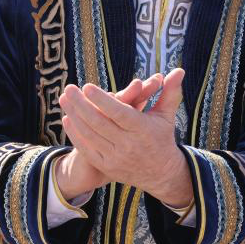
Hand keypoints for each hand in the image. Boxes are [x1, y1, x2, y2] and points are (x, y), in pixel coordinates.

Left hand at [58, 68, 192, 207]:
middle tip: (69, 88)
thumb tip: (180, 70)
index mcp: (143, 130)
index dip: (102, 100)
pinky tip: (67, 118)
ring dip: (74, 116)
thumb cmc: (161, 138)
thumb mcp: (166, 115)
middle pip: (99, 123)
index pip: (119, 113)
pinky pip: (87, 149)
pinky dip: (75, 133)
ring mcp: (116, 158)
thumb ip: (169, 92)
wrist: (161, 173)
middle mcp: (129, 145)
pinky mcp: (107, 167)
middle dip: (81, 104)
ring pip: (90, 135)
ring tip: (64, 99)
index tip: (87, 86)